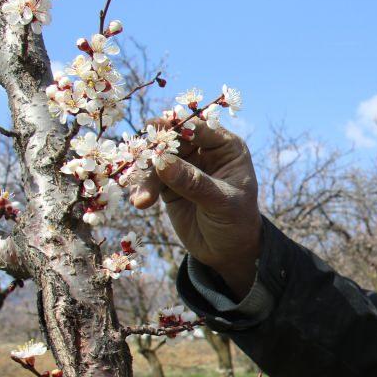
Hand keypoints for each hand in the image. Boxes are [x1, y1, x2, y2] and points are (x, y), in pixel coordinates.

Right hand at [128, 122, 261, 298]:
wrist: (227, 251)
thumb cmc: (236, 222)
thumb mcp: (221, 202)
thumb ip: (194, 182)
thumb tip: (162, 161)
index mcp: (226, 147)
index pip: (200, 127)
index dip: (178, 126)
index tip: (156, 129)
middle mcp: (204, 150)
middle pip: (173, 138)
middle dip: (155, 150)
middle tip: (139, 161)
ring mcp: (184, 165)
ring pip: (156, 158)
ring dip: (145, 175)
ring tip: (142, 201)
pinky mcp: (167, 182)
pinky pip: (149, 177)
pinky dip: (141, 187)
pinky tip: (140, 202)